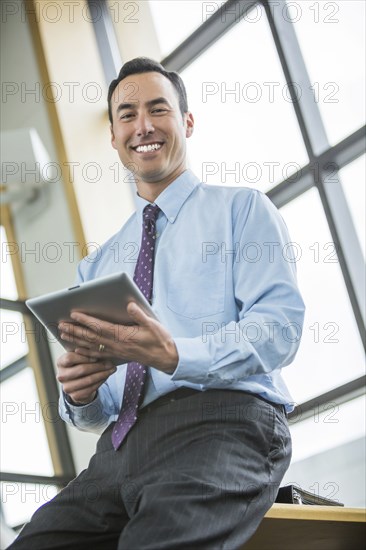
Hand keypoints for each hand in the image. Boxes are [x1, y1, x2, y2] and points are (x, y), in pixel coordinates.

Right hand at [56, 351, 115, 404]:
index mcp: (60, 362)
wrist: (77, 381)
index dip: (85, 357)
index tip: (97, 356)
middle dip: (98, 366)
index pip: (70, 358)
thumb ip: (86, 352)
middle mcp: (61, 376)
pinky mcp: (75, 396)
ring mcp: (67, 387)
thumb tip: (100, 350)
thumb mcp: (80, 356)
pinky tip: (106, 376)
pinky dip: (100, 381)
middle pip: (81, 369)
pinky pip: (91, 389)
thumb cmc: (79, 364)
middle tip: (110, 363)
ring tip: (112, 369)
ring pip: (88, 380)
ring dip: (102, 374)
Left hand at [58, 302, 178, 373]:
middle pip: (91, 337)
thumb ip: (139, 315)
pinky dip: (85, 351)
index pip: (101, 327)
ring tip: (63, 334)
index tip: (74, 314)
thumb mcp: (153, 324)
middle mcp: (117, 345)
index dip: (86, 320)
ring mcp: (116, 352)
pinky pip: (97, 354)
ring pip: (91, 346)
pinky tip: (77, 348)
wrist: (165, 358)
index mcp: (124, 335)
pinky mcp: (117, 356)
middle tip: (61, 325)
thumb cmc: (160, 340)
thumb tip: (129, 304)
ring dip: (76, 339)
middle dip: (75, 330)